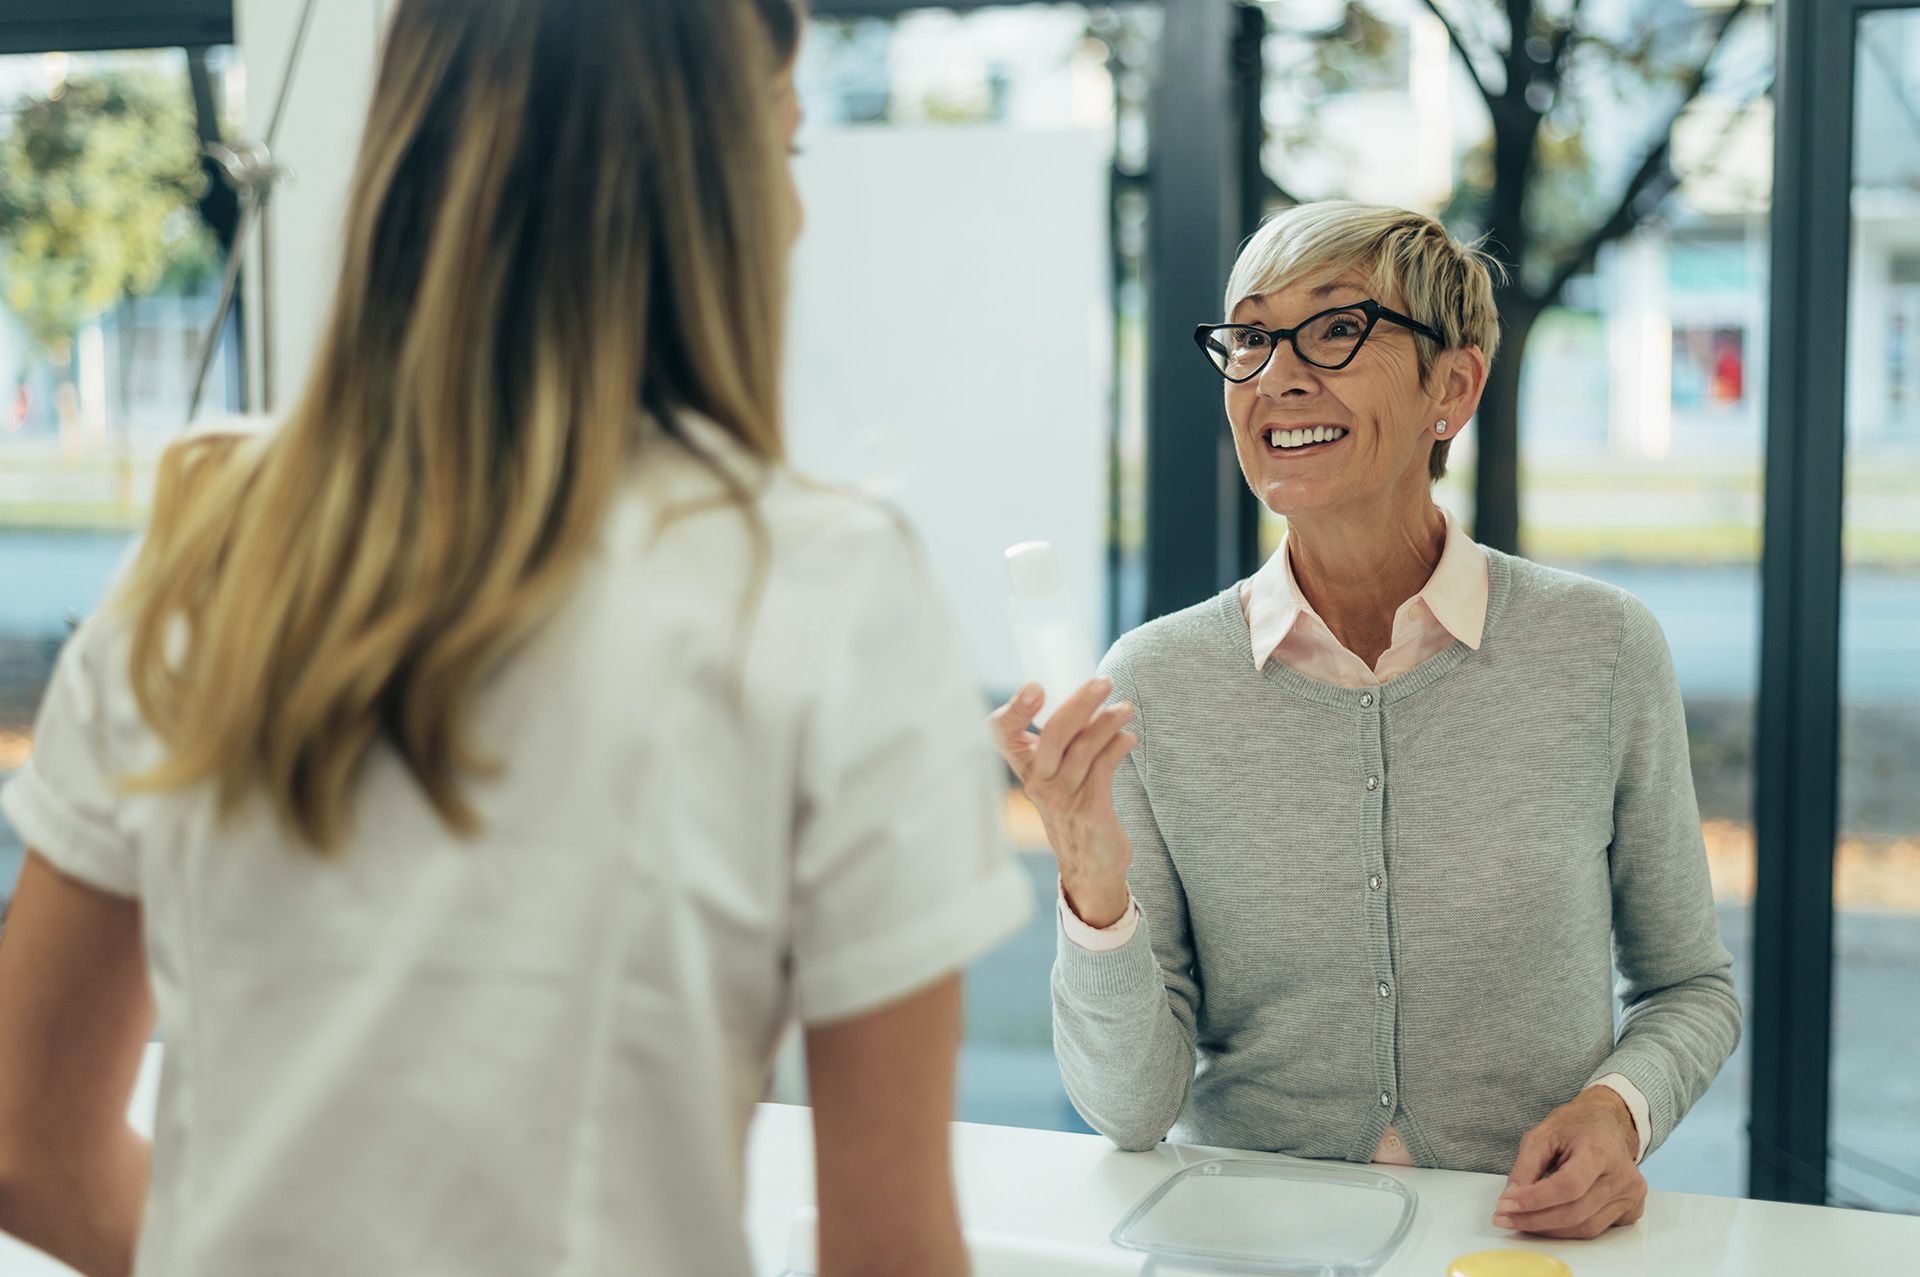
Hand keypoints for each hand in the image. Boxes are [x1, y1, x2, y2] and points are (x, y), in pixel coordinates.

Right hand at [987, 678, 1137, 927]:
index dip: (1015, 709)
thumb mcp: (1058, 775)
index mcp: (1026, 767)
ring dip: (1108, 722)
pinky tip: (1128, 738)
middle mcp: (1039, 782)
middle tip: (1104, 681)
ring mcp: (1063, 797)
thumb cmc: (1074, 809)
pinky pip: (1105, 767)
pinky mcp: (1090, 809)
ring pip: (1084, 748)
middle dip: (1080, 703)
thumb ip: (1066, 741)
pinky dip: (1118, 746)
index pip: (1003, 733)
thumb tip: (1090, 697)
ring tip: (1125, 708)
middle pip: (1054, 734)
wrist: (1090, 865)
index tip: (1036, 688)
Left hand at [1493, 1087, 1645, 1239]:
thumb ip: (1526, 1166)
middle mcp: (1623, 1177)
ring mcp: (1631, 1196)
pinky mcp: (1632, 1210)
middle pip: (1575, 1212)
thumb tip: (1511, 1198)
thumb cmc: (1576, 1126)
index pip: (1568, 1186)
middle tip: (1504, 1217)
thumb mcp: (1541, 1134)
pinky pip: (1595, 1228)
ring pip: (1585, 1227)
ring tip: (1520, 1220)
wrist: (1608, 1123)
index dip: (1534, 1200)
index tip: (1505, 1205)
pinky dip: (1567, 1229)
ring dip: (1548, 1229)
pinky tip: (1546, 1219)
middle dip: (1534, 1220)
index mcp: (1601, 1151)